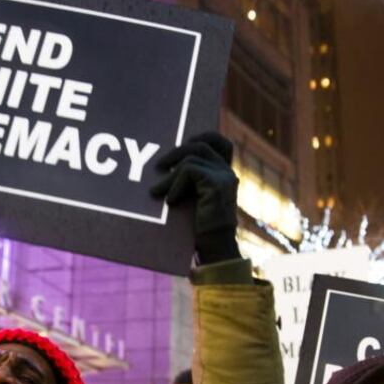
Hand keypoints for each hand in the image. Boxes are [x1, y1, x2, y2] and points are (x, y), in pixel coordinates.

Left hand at [150, 132, 240, 264]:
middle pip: (201, 144)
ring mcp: (225, 177)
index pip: (220, 142)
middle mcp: (228, 172)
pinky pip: (188, 171)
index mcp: (224, 173)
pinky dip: (174, 185)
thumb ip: (188, 180)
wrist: (215, 248)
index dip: (201, 136)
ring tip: (155, 191)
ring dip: (168, 176)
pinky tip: (169, 201)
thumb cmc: (199, 228)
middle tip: (159, 167)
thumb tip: (163, 167)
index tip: (181, 144)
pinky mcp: (218, 184)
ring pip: (190, 159)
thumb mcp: (193, 198)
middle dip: (175, 152)